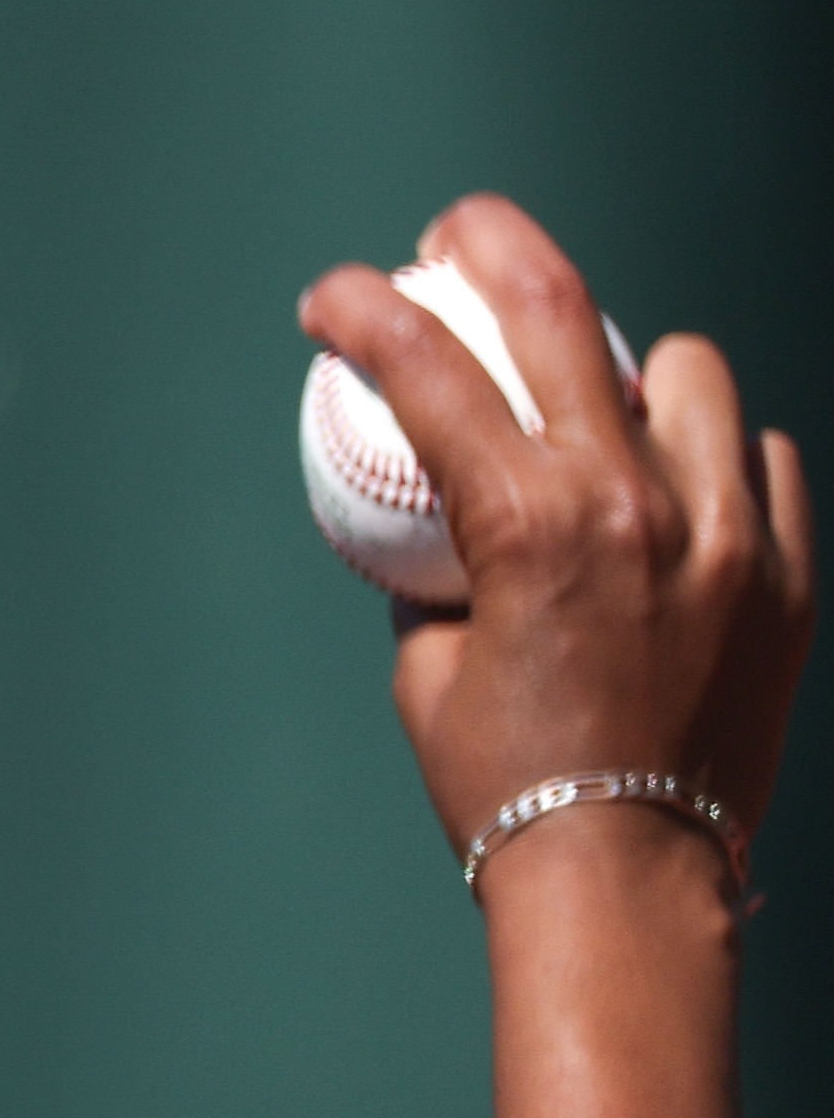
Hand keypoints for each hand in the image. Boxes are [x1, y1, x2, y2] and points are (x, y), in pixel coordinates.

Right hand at [299, 194, 814, 858]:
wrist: (625, 881)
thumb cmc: (500, 785)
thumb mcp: (427, 669)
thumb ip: (436, 573)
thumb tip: (440, 519)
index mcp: (527, 526)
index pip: (427, 370)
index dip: (363, 310)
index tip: (330, 296)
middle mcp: (635, 503)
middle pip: (557, 306)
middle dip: (485, 243)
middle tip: (451, 237)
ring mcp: (728, 532)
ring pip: (687, 369)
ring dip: (627, 365)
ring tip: (598, 402)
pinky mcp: (788, 574)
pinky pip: (763, 460)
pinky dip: (714, 458)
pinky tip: (679, 493)